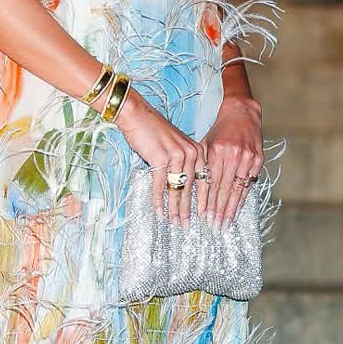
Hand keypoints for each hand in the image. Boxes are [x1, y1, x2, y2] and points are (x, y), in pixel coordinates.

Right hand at [112, 89, 204, 224]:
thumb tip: (185, 187)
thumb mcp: (176, 148)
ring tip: (173, 223)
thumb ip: (184, 165)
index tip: (203, 218)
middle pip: (191, 188)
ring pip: (177, 189)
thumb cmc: (154, 133)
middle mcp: (191, 153)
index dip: (204, 202)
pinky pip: (160, 185)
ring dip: (174, 209)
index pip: (205, 181)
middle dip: (189, 211)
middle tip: (186, 226)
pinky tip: (158, 212)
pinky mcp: (161, 158)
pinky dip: (159, 201)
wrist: (137, 116)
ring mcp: (177, 156)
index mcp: (198, 151)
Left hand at [199, 96, 263, 227]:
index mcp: (217, 151)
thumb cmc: (220, 130)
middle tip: (215, 226)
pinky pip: (249, 183)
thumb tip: (191, 189)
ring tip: (225, 223)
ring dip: (231, 208)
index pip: (211, 183)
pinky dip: (242, 198)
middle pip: (224, 189)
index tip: (204, 217)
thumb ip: (201, 165)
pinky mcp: (258, 159)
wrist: (242, 112)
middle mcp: (233, 155)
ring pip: (238, 189)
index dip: (208, 202)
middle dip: (219, 210)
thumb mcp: (206, 143)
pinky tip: (237, 210)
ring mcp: (247, 158)